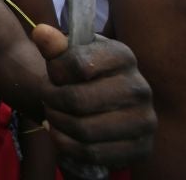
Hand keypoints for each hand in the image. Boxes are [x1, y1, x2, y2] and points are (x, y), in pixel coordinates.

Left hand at [32, 24, 155, 167]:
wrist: (106, 101)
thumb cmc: (83, 74)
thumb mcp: (71, 54)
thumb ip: (55, 45)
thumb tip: (40, 32)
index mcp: (124, 56)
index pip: (79, 64)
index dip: (56, 71)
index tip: (52, 74)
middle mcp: (140, 88)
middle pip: (78, 100)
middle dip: (52, 100)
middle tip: (46, 98)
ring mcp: (144, 121)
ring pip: (84, 130)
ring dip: (57, 123)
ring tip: (52, 115)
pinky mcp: (141, 148)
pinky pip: (93, 153)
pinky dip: (67, 146)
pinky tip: (60, 135)